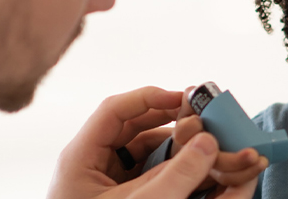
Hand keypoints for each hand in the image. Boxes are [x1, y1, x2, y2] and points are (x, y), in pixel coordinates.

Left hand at [47, 86, 257, 198]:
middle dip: (166, 120)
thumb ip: (174, 175)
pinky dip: (167, 166)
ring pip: (140, 148)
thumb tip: (207, 144)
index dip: (148, 98)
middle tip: (198, 119)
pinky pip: (143, 170)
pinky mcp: (115, 195)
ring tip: (199, 146)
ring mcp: (103, 180)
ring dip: (170, 145)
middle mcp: (90, 163)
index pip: (113, 110)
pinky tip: (189, 169)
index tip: (181, 99)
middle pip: (130, 126)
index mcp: (80, 157)